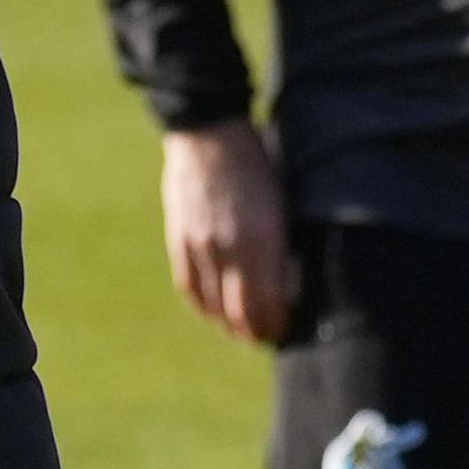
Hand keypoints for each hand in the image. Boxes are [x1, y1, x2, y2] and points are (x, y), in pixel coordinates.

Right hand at [162, 120, 294, 342]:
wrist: (209, 131)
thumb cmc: (258, 163)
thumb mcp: (282, 202)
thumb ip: (281, 244)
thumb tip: (287, 283)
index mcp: (264, 238)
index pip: (268, 304)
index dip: (276, 325)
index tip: (285, 330)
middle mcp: (231, 247)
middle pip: (240, 313)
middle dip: (255, 332)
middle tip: (266, 338)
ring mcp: (201, 245)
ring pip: (213, 306)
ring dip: (228, 324)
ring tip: (240, 331)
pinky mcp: (180, 239)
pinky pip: (190, 286)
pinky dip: (203, 306)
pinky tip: (213, 312)